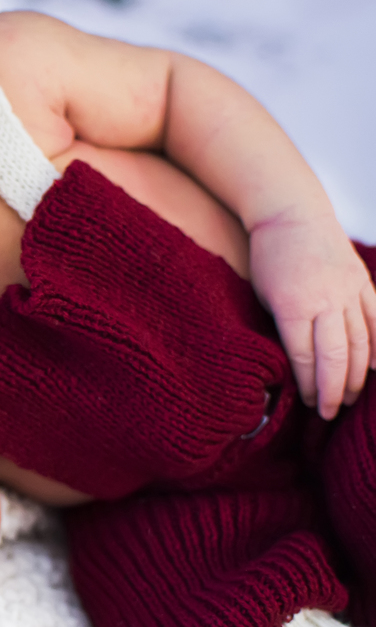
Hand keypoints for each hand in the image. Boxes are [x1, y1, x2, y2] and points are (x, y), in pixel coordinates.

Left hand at [249, 211, 375, 418]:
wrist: (291, 213)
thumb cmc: (267, 259)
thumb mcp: (264, 295)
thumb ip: (281, 327)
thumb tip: (294, 365)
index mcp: (293, 306)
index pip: (304, 357)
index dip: (308, 385)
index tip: (308, 404)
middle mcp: (325, 300)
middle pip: (336, 356)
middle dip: (334, 390)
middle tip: (329, 413)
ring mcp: (348, 291)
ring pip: (361, 342)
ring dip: (357, 375)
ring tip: (350, 398)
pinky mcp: (362, 283)